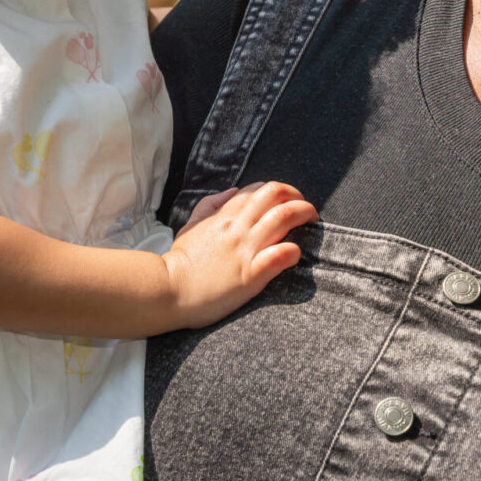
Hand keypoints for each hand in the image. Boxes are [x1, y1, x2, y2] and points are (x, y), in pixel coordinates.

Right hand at [162, 182, 316, 329]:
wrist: (168, 291)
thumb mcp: (191, 225)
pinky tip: (295, 254)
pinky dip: (293, 252)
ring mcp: (246, 249)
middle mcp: (238, 227)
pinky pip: (280, 255)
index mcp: (224, 215)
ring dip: (304, 214)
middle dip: (298, 196)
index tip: (286, 201)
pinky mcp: (251, 274)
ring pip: (284, 218)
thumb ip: (210, 205)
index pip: (259, 189)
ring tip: (313, 221)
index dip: (279, 191)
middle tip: (307, 209)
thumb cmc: (180, 261)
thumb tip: (232, 192)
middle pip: (276, 194)